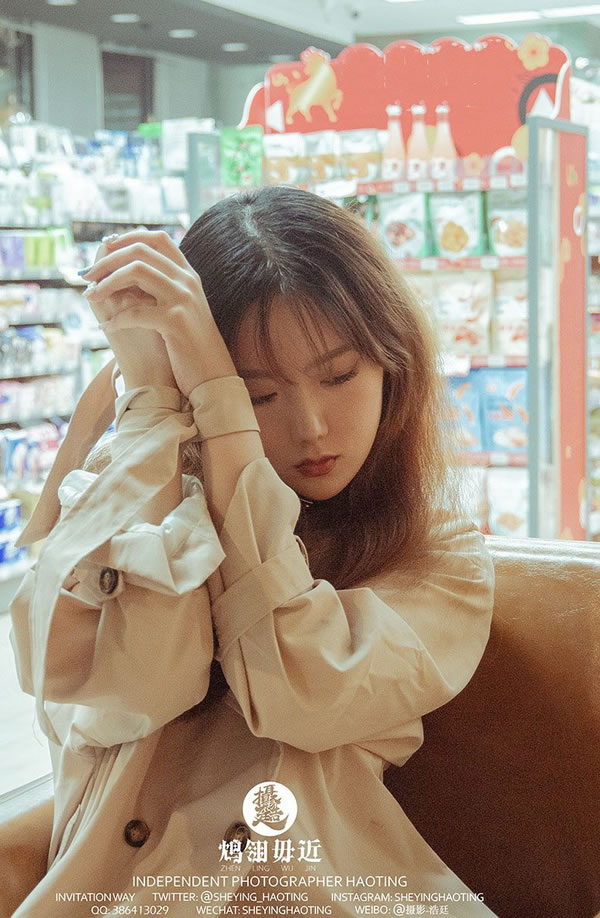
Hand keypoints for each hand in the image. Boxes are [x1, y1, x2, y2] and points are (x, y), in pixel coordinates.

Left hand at [82, 230, 236, 396]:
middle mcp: (187, 280)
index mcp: (188, 274)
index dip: (127, 237)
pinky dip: (116, 319)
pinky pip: (136, 311)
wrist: (212, 375)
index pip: (157, 238)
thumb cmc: (190, 345)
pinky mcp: (176, 321)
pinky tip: (106, 328)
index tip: (104, 247)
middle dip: (107, 261)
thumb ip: (163, 287)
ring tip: (91, 297)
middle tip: (86, 275)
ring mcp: (183, 298)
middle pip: (140, 251)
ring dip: (106, 283)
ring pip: (136, 271)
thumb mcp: (180, 308)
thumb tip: (125, 272)